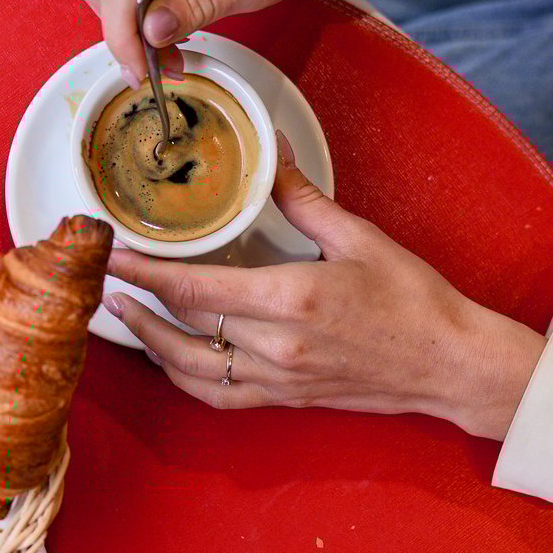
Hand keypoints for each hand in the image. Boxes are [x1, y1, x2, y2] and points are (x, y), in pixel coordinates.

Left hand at [103, 135, 547, 440]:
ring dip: (149, 342)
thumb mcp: (359, 237)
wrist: (448, 363)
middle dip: (136, 300)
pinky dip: (184, 377)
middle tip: (103, 276)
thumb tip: (273, 153)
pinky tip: (168, 356)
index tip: (111, 252)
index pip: (195, 287)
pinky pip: (218, 396)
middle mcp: (277, 346)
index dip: (144, 270)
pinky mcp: (286, 398)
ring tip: (123, 313)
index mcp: (291, 298)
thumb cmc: (414, 300)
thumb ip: (303, 198)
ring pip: (190, 368)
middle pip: (183, 326)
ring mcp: (278, 379)